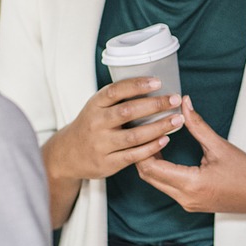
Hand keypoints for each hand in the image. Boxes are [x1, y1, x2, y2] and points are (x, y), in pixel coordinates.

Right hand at [43, 79, 184, 186]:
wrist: (68, 155)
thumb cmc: (91, 125)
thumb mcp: (97, 107)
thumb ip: (118, 99)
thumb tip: (154, 85)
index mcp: (95, 104)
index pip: (115, 91)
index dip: (137, 85)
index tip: (158, 82)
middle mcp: (96, 123)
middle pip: (127, 112)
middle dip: (154, 105)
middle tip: (175, 99)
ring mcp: (101, 144)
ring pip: (133, 136)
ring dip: (158, 127)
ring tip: (177, 120)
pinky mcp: (107, 163)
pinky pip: (132, 155)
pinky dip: (151, 147)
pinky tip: (165, 139)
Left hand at [135, 96, 245, 213]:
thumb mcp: (220, 145)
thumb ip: (197, 124)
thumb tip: (183, 102)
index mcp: (190, 184)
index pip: (150, 167)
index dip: (142, 146)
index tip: (143, 128)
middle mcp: (184, 198)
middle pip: (148, 176)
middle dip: (142, 153)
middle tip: (143, 131)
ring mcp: (187, 203)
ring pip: (156, 183)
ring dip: (151, 163)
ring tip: (153, 139)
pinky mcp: (192, 204)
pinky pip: (167, 187)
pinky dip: (162, 171)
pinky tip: (166, 154)